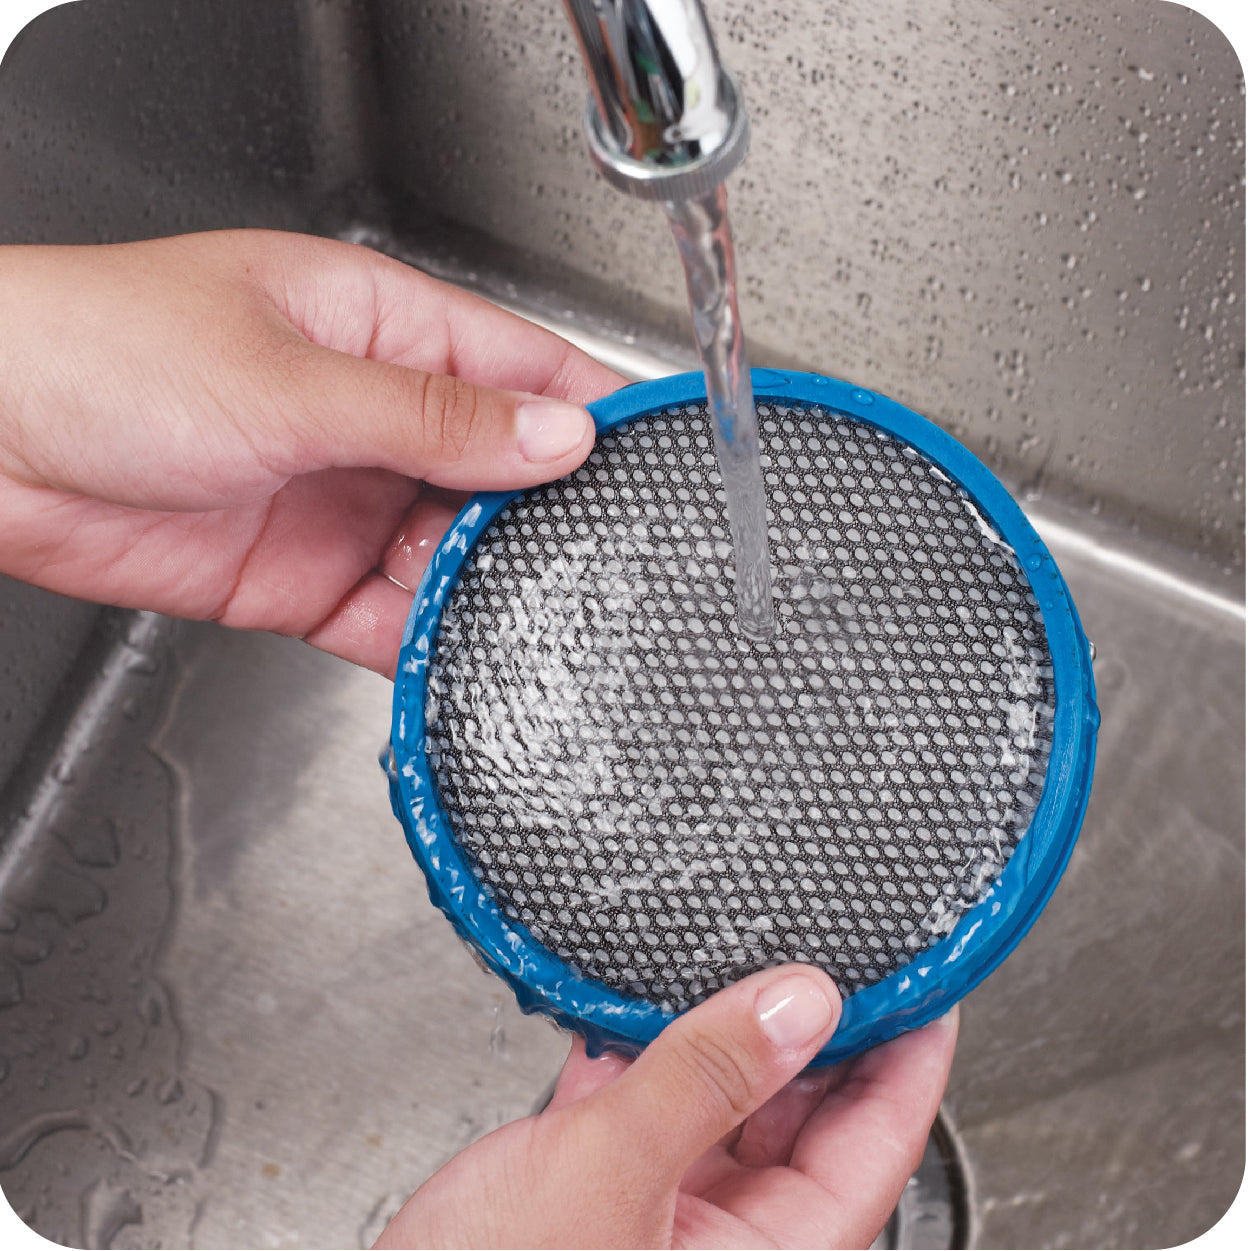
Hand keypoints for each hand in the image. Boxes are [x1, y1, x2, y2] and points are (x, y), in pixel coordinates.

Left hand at [0, 230, 620, 674]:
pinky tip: (461, 659)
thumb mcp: (291, 380)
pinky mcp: (308, 577)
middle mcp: (376, 416)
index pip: (527, 364)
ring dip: (493, 589)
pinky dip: (430, 642)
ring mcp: (346, 500)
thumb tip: (556, 435)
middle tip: (606, 565)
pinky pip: (394, 616)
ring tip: (539, 621)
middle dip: (550, 518)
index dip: (597, 410)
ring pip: (456, 553)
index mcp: (383, 329)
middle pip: (503, 472)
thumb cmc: (101, 354)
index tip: (660, 458)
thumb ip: (433, 419)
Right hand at [377, 965, 958, 1248]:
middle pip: (803, 1116)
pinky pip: (646, 1106)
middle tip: (823, 945)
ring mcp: (665, 1215)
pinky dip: (640, 1053)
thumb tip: (800, 1004)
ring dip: (721, 1034)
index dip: (909, 1054)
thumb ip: (703, 1080)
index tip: (926, 983)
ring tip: (734, 960)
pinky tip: (626, 1010)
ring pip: (723, 1104)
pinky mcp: (602, 1193)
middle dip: (811, 1029)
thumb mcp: (607, 1175)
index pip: (877, 1142)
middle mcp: (729, 1242)